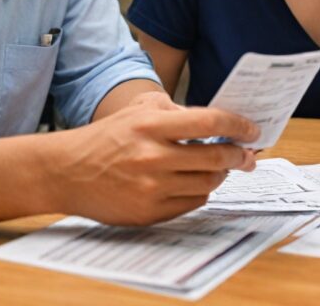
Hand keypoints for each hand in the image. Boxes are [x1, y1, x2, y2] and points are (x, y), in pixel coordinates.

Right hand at [51, 102, 258, 226]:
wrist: (67, 172)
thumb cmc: (105, 137)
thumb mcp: (136, 109)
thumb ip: (172, 108)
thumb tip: (210, 118)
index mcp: (152, 125)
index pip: (209, 122)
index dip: (238, 126)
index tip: (253, 130)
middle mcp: (154, 156)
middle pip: (215, 157)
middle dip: (239, 156)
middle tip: (248, 155)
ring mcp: (152, 187)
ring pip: (208, 183)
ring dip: (222, 175)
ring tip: (223, 168)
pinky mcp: (148, 212)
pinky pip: (191, 204)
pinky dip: (201, 193)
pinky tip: (199, 184)